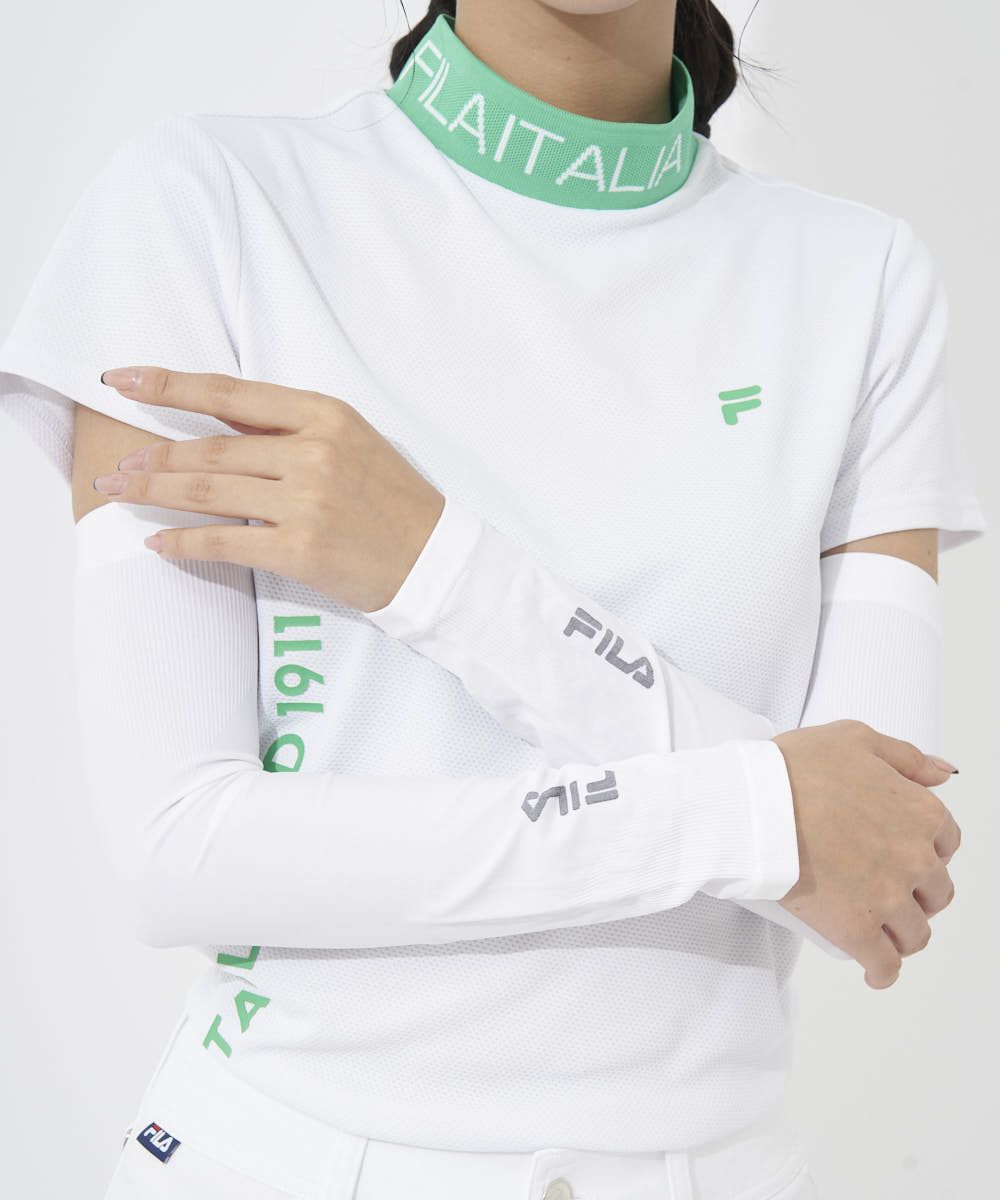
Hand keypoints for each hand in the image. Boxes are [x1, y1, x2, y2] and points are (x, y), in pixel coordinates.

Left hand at [93, 366, 444, 611]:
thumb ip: (289, 430)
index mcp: (325, 416)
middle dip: (153, 457)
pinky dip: (182, 541)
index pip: (230, 394)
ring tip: (121, 492)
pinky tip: (158, 542)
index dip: (169, 384)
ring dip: (155, 492)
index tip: (123, 379)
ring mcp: (306, 501)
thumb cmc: (392, 501)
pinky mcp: (300, 549)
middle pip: (210, 449)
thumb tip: (218, 425)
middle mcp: (313, 452)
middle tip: (117, 466)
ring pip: (208, 491)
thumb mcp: (351, 442)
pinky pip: (223, 541)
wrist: (434, 559)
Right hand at [772, 719, 959, 989]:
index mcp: (921, 812)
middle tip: (887, 890)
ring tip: (880, 931)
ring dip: (902, 934)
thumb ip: (906, 757)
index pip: (947, 842)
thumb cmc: (795, 768)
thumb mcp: (855, 738)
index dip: (926, 848)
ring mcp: (889, 898)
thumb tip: (945, 775)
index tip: (903, 853)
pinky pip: (885, 965)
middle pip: (935, 893)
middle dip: (917, 894)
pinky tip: (874, 971)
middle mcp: (915, 858)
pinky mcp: (857, 929)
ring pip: (915, 933)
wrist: (755, 805)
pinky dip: (883, 971)